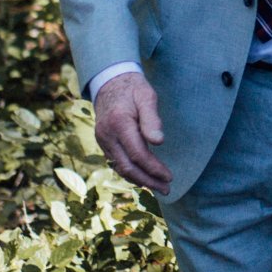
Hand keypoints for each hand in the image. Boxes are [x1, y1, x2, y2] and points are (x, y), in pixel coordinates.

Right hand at [93, 70, 170, 190]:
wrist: (109, 82)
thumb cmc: (133, 88)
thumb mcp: (146, 96)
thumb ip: (152, 119)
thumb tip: (159, 142)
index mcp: (119, 123)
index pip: (137, 154)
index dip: (154, 169)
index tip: (169, 177)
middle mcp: (107, 135)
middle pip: (128, 167)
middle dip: (148, 180)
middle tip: (167, 189)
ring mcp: (102, 140)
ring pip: (120, 168)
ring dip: (140, 180)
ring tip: (158, 187)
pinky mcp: (102, 143)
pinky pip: (116, 163)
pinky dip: (130, 173)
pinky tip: (143, 177)